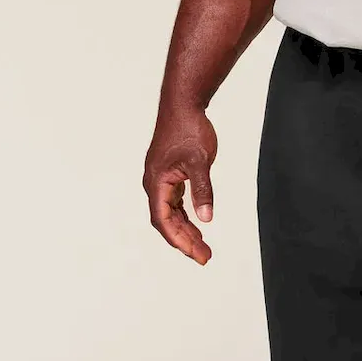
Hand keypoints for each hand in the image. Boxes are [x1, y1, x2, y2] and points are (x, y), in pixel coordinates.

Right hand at [143, 108, 217, 264]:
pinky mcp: (169, 172)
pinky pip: (174, 201)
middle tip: (205, 257)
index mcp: (156, 182)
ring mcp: (161, 178)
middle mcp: (154, 183)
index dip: (179, 240)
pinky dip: (184, 214)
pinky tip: (197, 222)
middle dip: (184, 240)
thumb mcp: (200, 160)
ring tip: (202, 245)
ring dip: (185, 229)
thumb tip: (207, 218)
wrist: (183, 103)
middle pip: (166, 221)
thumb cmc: (189, 129)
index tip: (197, 254)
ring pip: (170, 212)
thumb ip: (202, 189)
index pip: (164, 221)